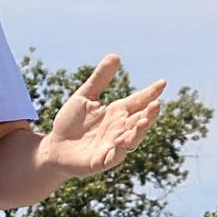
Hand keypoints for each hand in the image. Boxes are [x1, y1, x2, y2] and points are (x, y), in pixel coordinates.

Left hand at [43, 54, 165, 176]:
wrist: (54, 147)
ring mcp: (113, 146)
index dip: (150, 93)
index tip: (162, 82)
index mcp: (117, 112)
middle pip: (140, 120)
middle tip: (157, 103)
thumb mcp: (84, 97)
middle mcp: (119, 128)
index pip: (138, 101)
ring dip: (139, 131)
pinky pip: (114, 157)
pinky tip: (120, 140)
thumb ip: (99, 79)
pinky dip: (118, 150)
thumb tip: (116, 55)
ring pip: (132, 139)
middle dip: (149, 113)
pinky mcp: (101, 161)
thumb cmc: (70, 123)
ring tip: (144, 121)